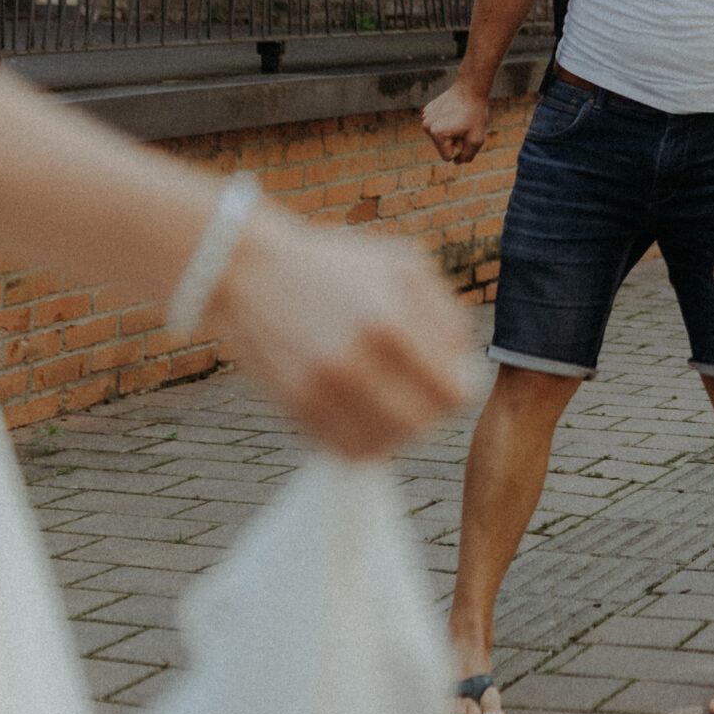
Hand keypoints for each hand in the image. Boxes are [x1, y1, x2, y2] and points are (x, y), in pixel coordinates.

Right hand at [206, 212, 477, 460]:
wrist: (250, 269)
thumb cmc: (337, 264)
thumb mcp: (403, 266)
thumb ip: (445, 313)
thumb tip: (463, 363)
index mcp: (389, 323)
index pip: (450, 394)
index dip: (459, 391)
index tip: (452, 381)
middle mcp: (353, 363)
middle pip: (420, 426)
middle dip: (431, 414)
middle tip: (422, 395)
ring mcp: (318, 390)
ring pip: (382, 446)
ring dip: (395, 432)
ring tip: (391, 405)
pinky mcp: (293, 406)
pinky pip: (342, 448)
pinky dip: (361, 440)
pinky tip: (361, 414)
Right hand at [422, 78, 493, 164]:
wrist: (470, 88)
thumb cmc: (475, 113)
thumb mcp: (477, 139)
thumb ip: (467, 156)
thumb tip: (456, 162)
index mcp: (436, 134)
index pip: (448, 157)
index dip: (460, 148)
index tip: (465, 134)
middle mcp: (426, 126)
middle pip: (442, 147)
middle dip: (454, 141)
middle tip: (464, 125)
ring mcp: (425, 117)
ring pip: (440, 136)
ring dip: (451, 132)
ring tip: (459, 118)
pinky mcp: (427, 110)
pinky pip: (438, 125)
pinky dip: (446, 122)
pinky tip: (454, 112)